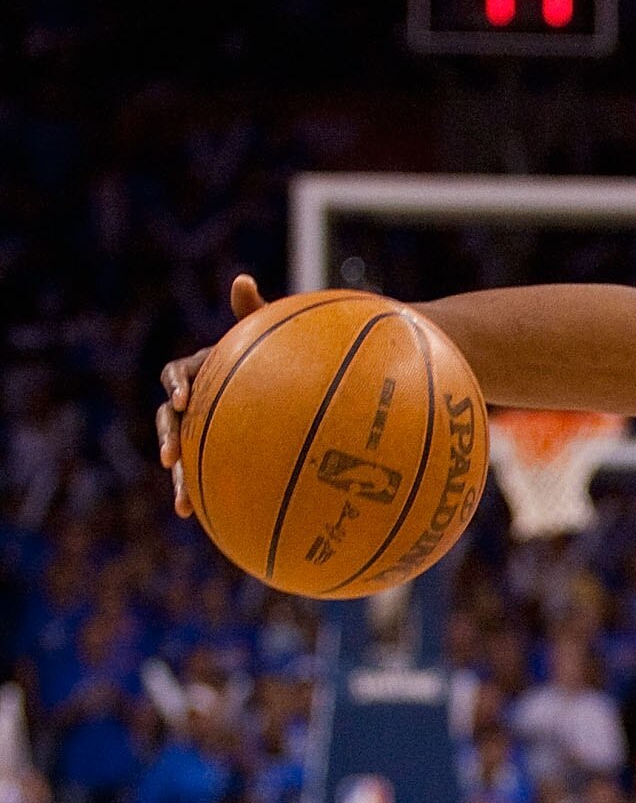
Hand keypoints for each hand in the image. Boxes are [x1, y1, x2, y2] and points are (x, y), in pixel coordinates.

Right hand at [157, 271, 262, 514]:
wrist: (299, 385)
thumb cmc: (285, 352)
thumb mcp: (270, 333)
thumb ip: (255, 312)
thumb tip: (241, 279)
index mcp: (203, 367)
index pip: (177, 372)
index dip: (175, 384)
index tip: (184, 399)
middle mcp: (199, 397)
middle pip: (171, 420)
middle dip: (169, 440)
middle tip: (171, 459)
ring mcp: (208, 427)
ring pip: (186, 454)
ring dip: (182, 479)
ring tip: (184, 504)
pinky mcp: (221, 452)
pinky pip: (211, 474)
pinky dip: (209, 495)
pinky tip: (215, 523)